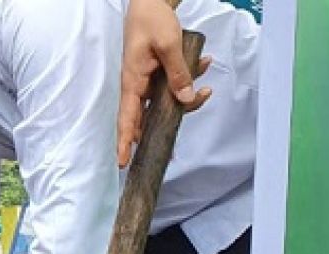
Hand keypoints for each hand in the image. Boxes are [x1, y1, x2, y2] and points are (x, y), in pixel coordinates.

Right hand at [117, 0, 211, 166]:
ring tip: (205, 88)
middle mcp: (137, 85)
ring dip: (187, 97)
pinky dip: (189, 78)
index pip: (126, 119)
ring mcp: (147, 80)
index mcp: (133, 81)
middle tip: (175, 145)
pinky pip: (172, 84)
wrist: (150, 2)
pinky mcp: (156, 73)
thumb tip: (185, 98)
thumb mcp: (168, 45)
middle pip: (148, 117)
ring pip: (165, 102)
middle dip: (165, 126)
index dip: (124, 142)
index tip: (123, 162)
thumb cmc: (151, 20)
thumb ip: (177, 73)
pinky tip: (202, 64)